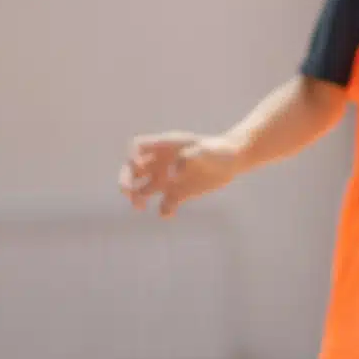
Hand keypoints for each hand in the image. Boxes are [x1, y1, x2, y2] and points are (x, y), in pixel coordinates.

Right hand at [119, 132, 242, 217]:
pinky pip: (165, 204)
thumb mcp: (207, 150)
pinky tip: (169, 212)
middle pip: (132, 169)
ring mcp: (169, 178)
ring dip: (137, 198)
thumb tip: (175, 172)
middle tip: (128, 192)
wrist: (234, 159)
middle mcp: (162, 162)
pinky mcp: (179, 193)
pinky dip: (164, 210)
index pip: (138, 147)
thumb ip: (192, 157)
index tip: (139, 165)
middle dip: (125, 180)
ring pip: (143, 189)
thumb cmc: (219, 149)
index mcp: (165, 147)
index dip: (132, 156)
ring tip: (141, 206)